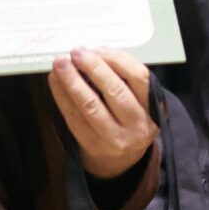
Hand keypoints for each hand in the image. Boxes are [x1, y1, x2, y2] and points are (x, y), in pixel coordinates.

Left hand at [48, 46, 155, 179]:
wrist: (121, 161)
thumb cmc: (127, 120)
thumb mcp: (138, 101)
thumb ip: (123, 79)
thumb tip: (93, 53)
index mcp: (153, 108)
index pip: (139, 77)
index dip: (117, 59)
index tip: (98, 48)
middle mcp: (137, 124)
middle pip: (115, 91)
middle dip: (93, 67)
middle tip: (76, 52)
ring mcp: (115, 138)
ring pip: (91, 105)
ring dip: (73, 81)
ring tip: (61, 64)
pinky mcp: (92, 145)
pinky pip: (73, 117)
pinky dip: (62, 96)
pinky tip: (55, 81)